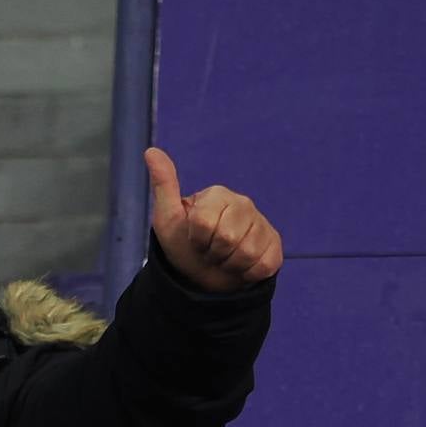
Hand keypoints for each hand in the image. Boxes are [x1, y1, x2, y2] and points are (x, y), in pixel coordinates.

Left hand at [146, 147, 282, 293]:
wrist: (203, 275)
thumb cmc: (184, 245)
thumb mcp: (168, 218)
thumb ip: (164, 186)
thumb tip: (150, 151)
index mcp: (218, 194)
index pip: (204, 223)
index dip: (196, 239)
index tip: (195, 240)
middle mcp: (244, 203)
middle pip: (228, 238)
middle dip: (214, 253)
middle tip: (210, 251)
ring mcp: (262, 224)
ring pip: (247, 253)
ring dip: (230, 265)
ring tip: (225, 258)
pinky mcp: (275, 245)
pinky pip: (265, 264)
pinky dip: (248, 273)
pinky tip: (242, 266)